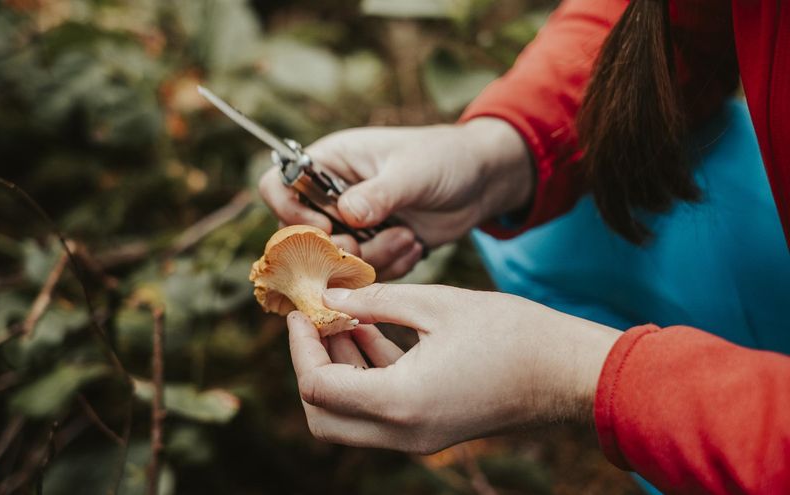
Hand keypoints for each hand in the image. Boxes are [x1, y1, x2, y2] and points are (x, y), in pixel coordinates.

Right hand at [259, 119, 532, 279]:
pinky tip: (415, 246)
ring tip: (408, 237)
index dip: (291, 213)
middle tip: (369, 244)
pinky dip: (390, 267)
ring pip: (336, 262)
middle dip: (338, 250)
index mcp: (329, 162)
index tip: (328, 228)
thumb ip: (379, 194)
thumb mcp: (412, 172)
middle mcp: (331, 195)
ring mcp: (351, 225)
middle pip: (301, 236)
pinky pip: (364, 274)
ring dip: (373, 259)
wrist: (480, 180)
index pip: (278, 186)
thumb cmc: (443, 157)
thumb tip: (347, 215)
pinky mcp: (372, 248)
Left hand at [287, 284, 619, 453]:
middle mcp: (402, 433)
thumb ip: (375, 301)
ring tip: (341, 317)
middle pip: (323, 418)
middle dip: (310, 367)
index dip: (300, 347)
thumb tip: (330, 296)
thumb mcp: (437, 304)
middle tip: (313, 322)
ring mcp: (417, 438)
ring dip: (336, 371)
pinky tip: (369, 332)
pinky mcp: (430, 431)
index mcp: (399, 401)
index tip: (300, 312)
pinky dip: (364, 378)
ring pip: (348, 419)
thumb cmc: (512, 333)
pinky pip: (378, 413)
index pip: (317, 387)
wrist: (568, 373)